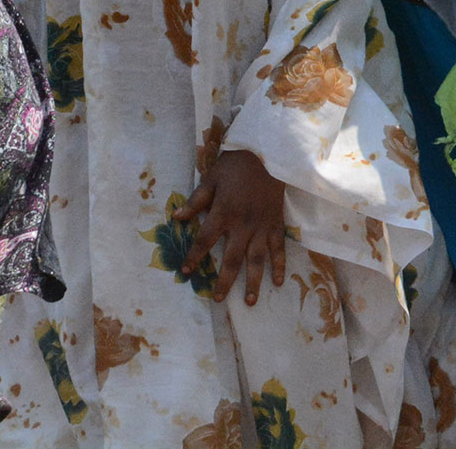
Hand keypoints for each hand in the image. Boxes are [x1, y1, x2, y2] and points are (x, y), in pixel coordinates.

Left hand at [174, 149, 287, 304]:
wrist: (269, 153)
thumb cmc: (236, 165)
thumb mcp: (211, 178)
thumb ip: (196, 200)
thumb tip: (176, 218)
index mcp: (224, 213)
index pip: (205, 240)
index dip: (195, 257)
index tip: (186, 271)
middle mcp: (244, 224)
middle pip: (233, 258)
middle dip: (225, 280)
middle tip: (218, 298)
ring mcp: (262, 226)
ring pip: (258, 259)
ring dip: (253, 282)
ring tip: (249, 302)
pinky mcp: (277, 224)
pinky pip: (279, 248)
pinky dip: (279, 265)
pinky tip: (278, 282)